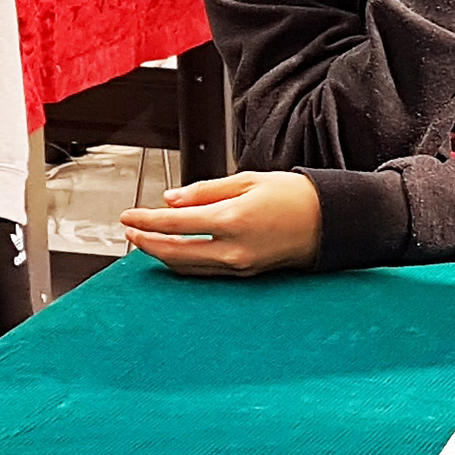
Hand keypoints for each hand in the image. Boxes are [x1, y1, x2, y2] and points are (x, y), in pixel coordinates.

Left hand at [117, 169, 323, 276]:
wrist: (328, 221)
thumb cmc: (293, 196)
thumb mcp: (247, 180)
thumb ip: (205, 191)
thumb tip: (171, 200)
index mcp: (232, 219)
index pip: (174, 223)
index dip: (145, 220)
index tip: (127, 215)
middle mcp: (233, 249)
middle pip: (174, 252)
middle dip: (146, 242)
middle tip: (128, 230)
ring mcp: (239, 266)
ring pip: (186, 266)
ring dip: (160, 254)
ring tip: (144, 240)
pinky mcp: (244, 274)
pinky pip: (204, 271)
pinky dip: (182, 262)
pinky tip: (173, 251)